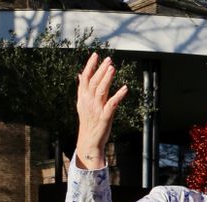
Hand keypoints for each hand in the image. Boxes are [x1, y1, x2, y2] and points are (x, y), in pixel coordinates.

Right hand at [75, 54, 127, 168]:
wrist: (88, 141)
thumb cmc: (88, 122)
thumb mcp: (83, 104)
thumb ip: (83, 89)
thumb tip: (81, 75)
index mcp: (83, 97)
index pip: (85, 78)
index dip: (90, 66)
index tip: (96, 55)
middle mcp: (88, 101)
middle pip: (94, 82)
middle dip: (101, 70)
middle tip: (108, 59)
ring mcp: (96, 109)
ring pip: (101, 90)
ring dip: (107, 79)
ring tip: (112, 68)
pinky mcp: (104, 117)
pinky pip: (112, 104)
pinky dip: (118, 96)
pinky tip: (125, 88)